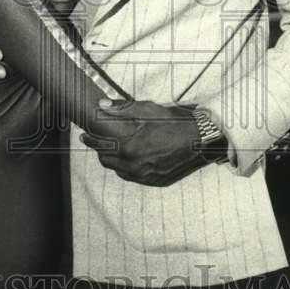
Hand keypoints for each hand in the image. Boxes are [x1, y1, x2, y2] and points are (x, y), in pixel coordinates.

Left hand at [81, 99, 207, 186]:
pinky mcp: (155, 181)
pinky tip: (132, 157)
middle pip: (105, 160)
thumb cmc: (176, 123)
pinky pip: (133, 177)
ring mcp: (145, 176)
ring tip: (116, 147)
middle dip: (100, 149)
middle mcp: (135, 166)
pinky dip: (127, 167)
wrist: (203, 140)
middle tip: (100, 139)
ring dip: (113, 159)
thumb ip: (121, 109)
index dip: (90, 138)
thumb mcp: (148, 109)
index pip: (99, 144)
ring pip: (118, 170)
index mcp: (130, 147)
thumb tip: (102, 107)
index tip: (85, 133)